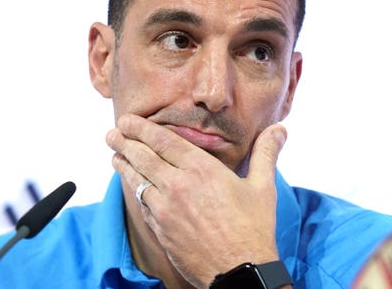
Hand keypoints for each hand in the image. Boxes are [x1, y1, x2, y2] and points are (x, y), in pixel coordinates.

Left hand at [106, 114, 286, 287]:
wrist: (240, 272)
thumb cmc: (253, 229)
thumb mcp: (263, 187)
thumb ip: (265, 154)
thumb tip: (279, 129)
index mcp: (201, 170)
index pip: (162, 141)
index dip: (141, 128)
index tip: (127, 120)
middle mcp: (178, 186)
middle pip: (142, 157)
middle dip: (124, 142)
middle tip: (112, 133)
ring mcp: (165, 209)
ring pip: (136, 180)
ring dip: (123, 164)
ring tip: (114, 154)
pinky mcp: (161, 229)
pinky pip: (142, 204)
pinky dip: (134, 189)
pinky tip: (132, 185)